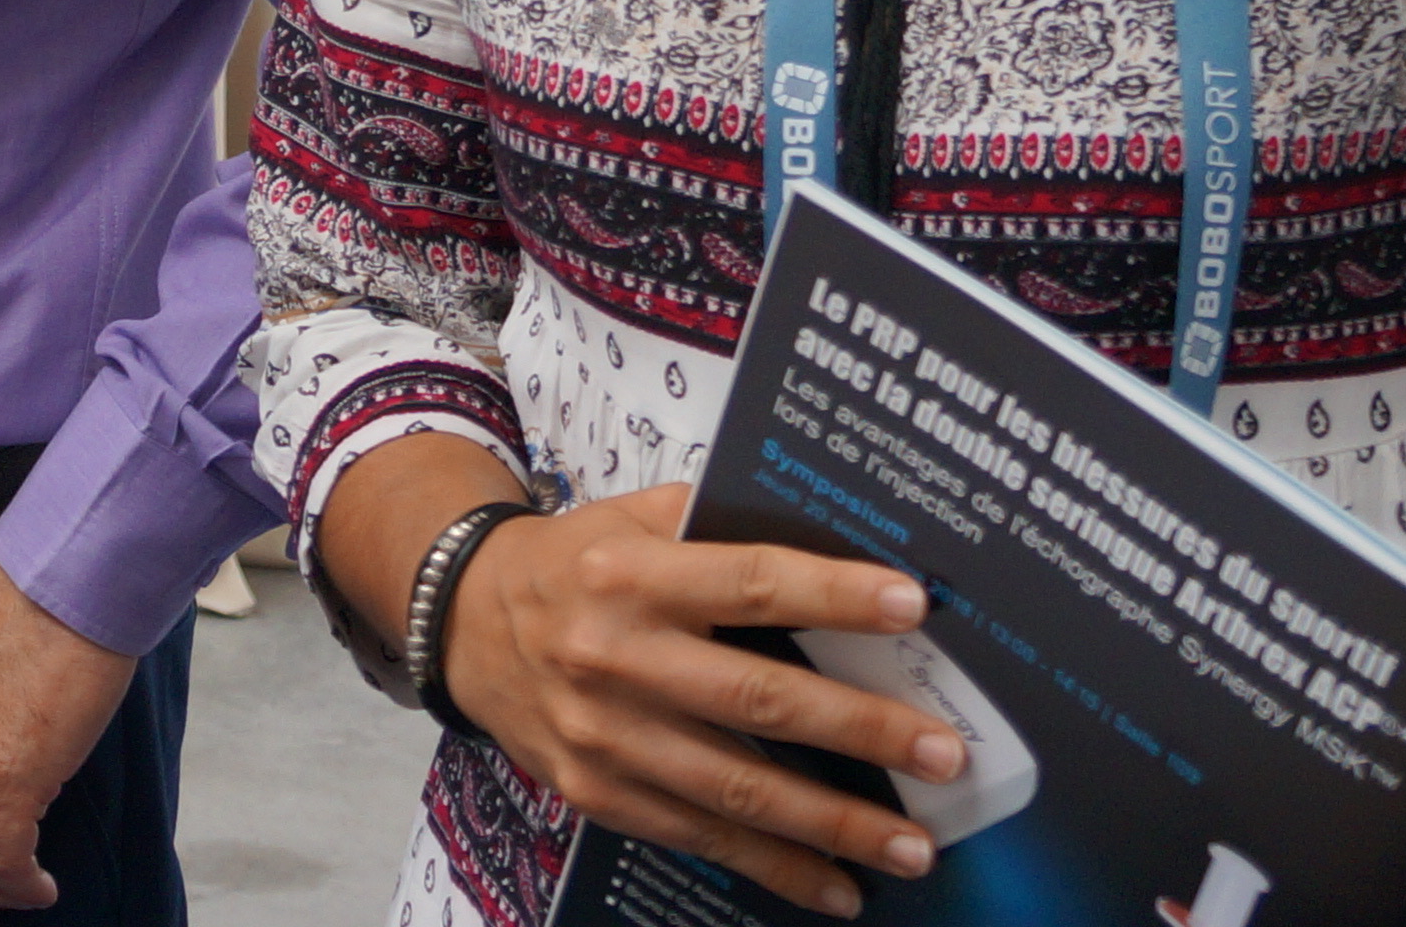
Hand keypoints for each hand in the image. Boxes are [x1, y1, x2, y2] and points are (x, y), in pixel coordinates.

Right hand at [436, 484, 957, 922]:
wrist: (462, 621)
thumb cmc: (575, 562)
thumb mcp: (632, 518)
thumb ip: (714, 523)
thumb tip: (831, 528)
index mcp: (631, 574)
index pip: (749, 582)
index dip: (832, 595)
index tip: (914, 606)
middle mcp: (616, 657)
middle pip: (755, 700)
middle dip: (859, 731)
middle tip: (943, 754)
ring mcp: (604, 736)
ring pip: (736, 789)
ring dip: (833, 823)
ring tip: (915, 846)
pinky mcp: (598, 793)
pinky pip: (699, 837)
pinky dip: (774, 868)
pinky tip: (839, 888)